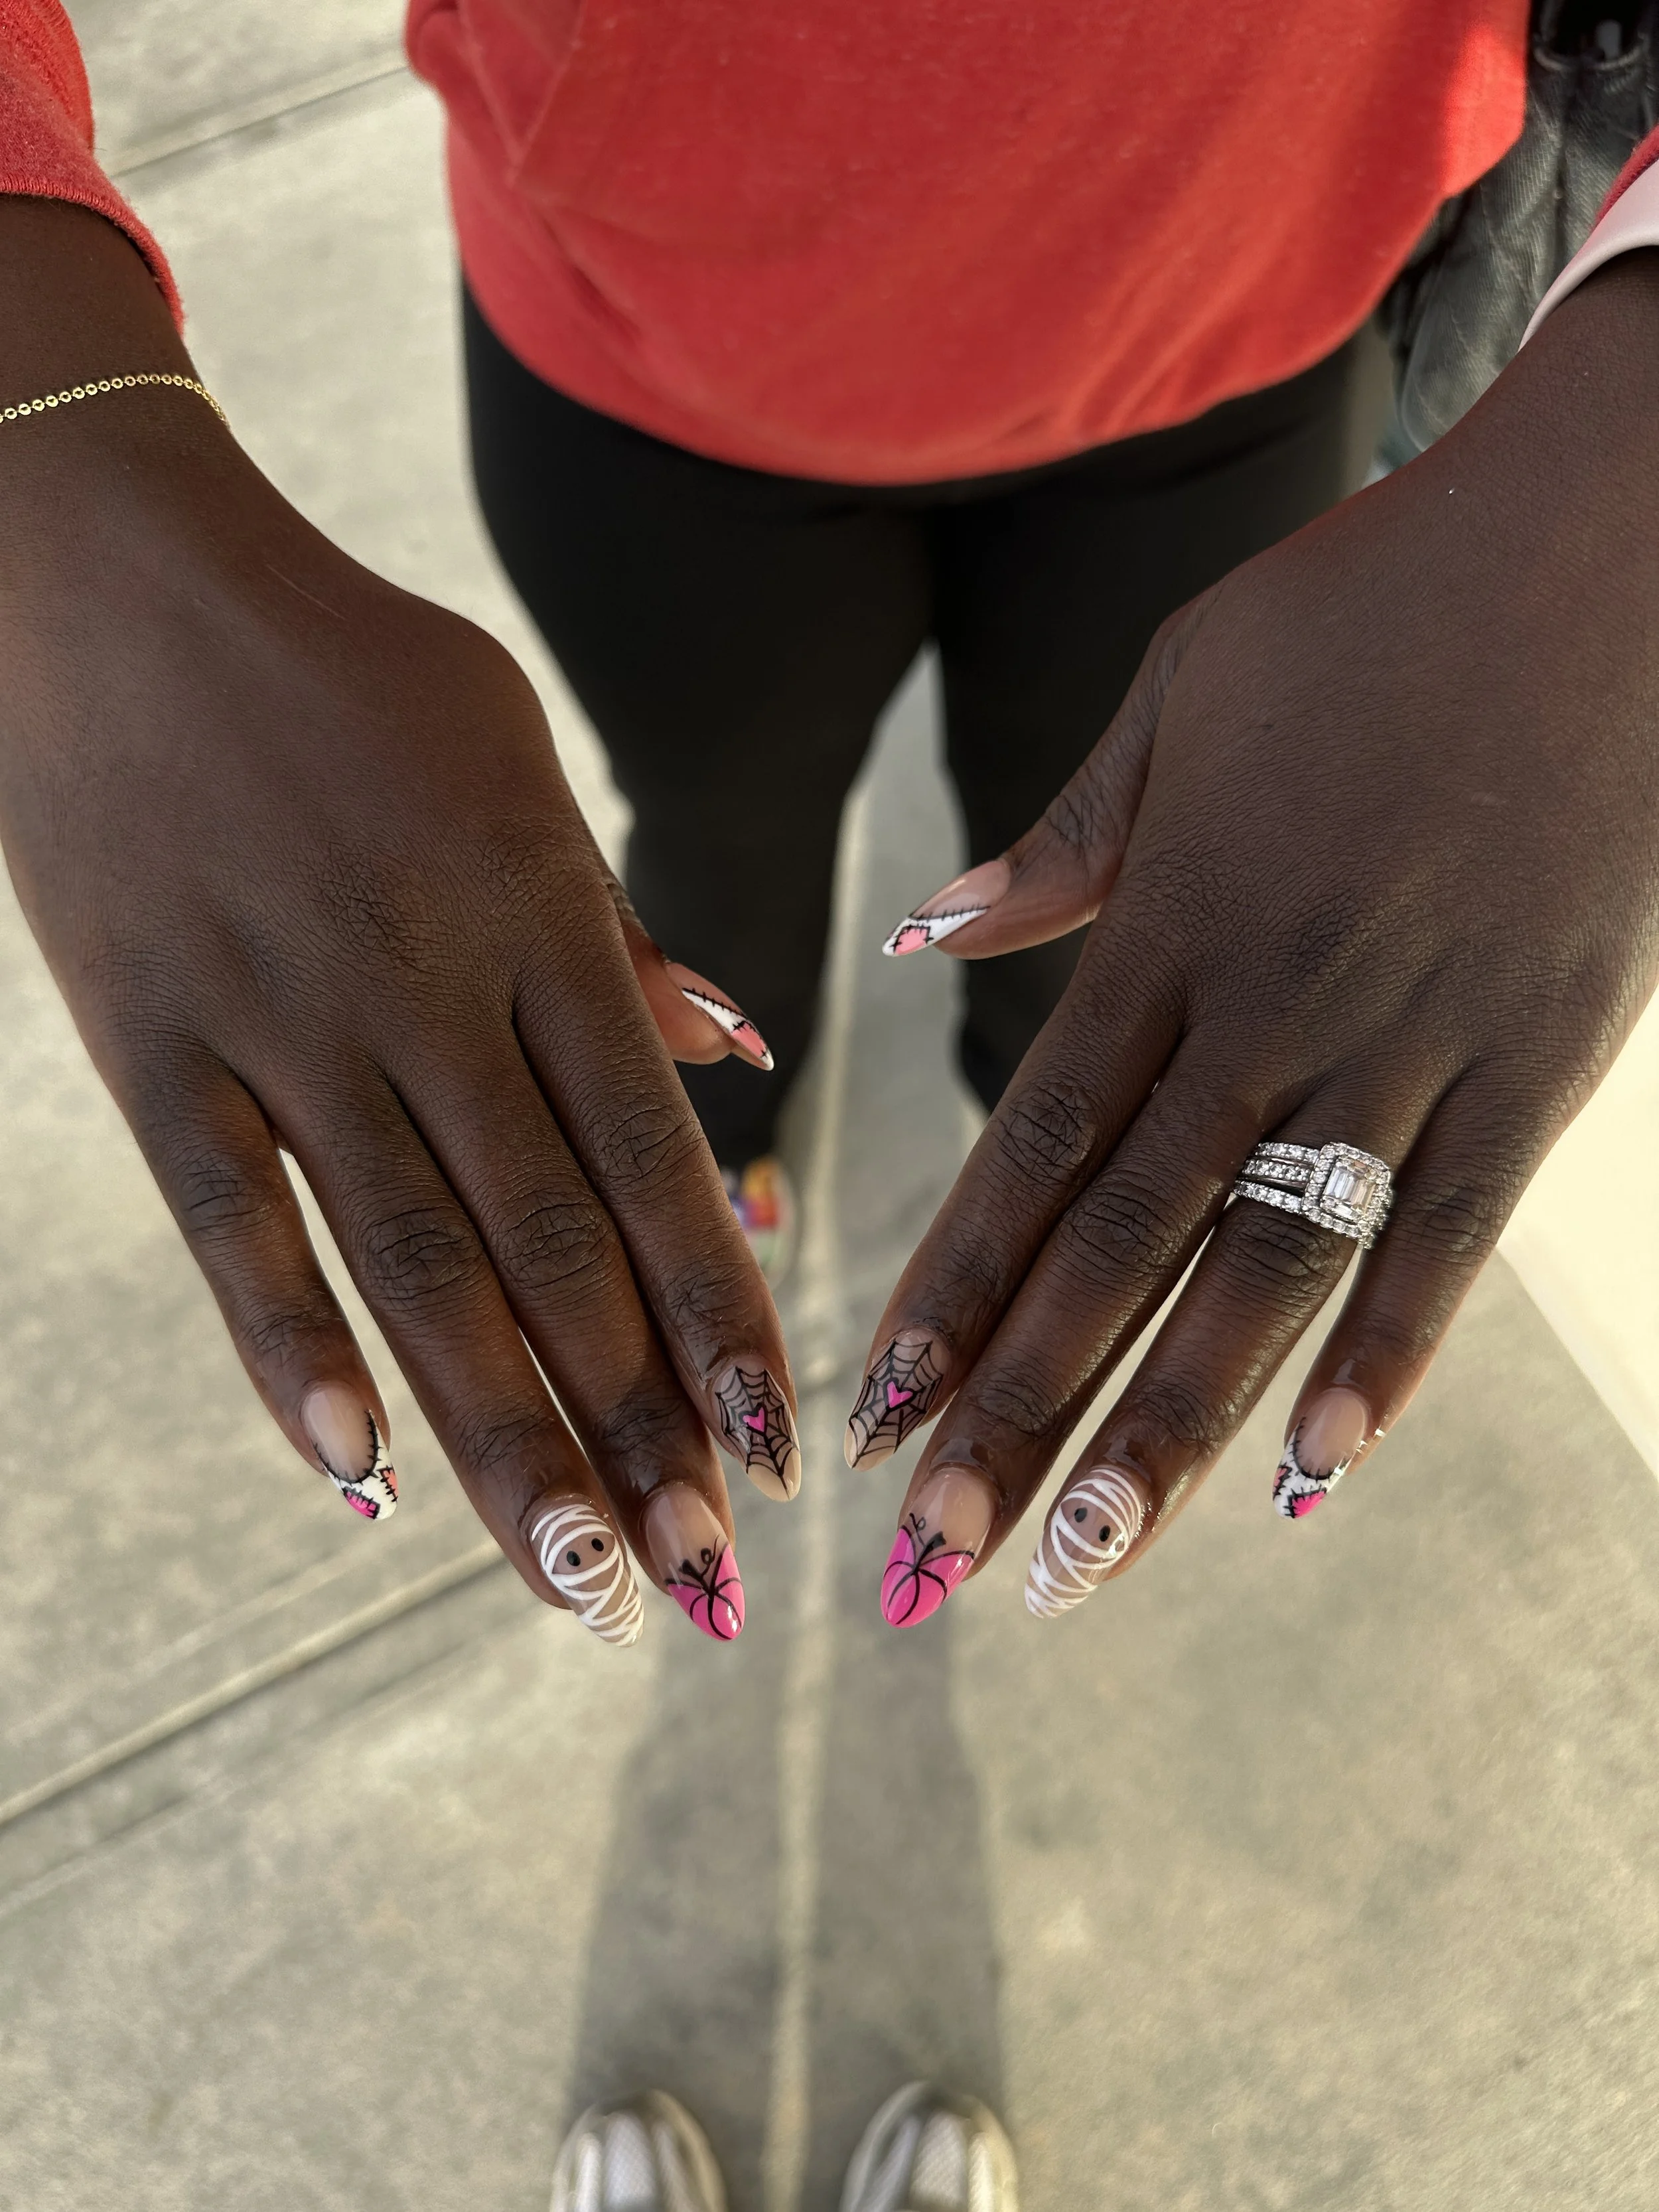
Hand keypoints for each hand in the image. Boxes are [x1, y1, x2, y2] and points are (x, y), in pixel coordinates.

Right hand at [0, 203, 794, 1645]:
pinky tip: (357, 1475)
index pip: (655, 1158)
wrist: (113, 575)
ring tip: (579, 1582)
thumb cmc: (352, 677)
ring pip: (413, 1267)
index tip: (782, 1447)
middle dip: (638, 1425)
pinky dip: (291, 1350)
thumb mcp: (518, 771)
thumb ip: (615, 937)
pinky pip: (231, 1221)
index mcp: (531, 916)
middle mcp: (421, 987)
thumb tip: (737, 1061)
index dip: (722, 1313)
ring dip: (501, 1438)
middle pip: (551, 1247)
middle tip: (704, 1577)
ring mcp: (278, 1022)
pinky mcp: (149, 1043)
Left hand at [852, 252, 1658, 1624]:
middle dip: (1022, 1405)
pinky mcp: (1538, 1062)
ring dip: (1172, 1428)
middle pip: (1122, 1243)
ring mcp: (1411, 1044)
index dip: (948, 1286)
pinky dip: (1383, 1358)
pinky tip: (1312, 1475)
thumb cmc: (1374, 609)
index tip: (874, 1407)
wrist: (1605, 549)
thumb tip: (934, 936)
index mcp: (1171, 926)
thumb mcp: (1183, 692)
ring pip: (1268, 1272)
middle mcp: (1272, 1008)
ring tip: (1088, 1560)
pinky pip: (1448, 1237)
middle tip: (936, 1551)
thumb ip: (1066, 841)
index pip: (1031, 1146)